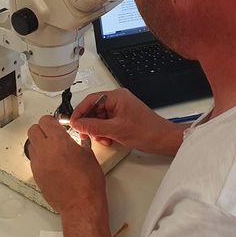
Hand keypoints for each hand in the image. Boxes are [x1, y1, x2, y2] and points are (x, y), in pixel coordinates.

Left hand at [27, 116, 107, 215]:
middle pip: (33, 129)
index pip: (46, 120)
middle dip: (43, 129)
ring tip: (53, 149)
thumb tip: (79, 140)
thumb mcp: (89, 155)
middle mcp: (45, 151)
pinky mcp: (36, 175)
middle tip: (53, 133)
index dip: (52, 120)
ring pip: (31, 144)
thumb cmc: (87, 183)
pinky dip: (40, 157)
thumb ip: (81, 142)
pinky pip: (33, 159)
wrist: (81, 204)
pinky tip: (52, 162)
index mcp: (59, 142)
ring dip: (40, 143)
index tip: (58, 124)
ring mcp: (38, 164)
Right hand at [70, 88, 187, 155]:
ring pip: (100, 118)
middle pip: (94, 109)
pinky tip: (108, 139)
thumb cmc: (147, 131)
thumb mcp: (115, 130)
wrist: (163, 140)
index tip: (72, 123)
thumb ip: (93, 126)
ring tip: (102, 139)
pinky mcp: (124, 118)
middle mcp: (118, 100)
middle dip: (89, 123)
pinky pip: (107, 123)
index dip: (79, 112)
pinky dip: (105, 132)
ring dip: (98, 130)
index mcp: (117, 96)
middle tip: (85, 134)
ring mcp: (121, 109)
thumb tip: (77, 124)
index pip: (90, 100)